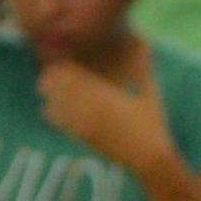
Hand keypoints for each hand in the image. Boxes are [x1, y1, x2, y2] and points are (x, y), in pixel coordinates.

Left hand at [32, 51, 172, 171]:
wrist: (147, 159)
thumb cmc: (152, 125)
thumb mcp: (149, 94)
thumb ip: (144, 69)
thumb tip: (147, 42)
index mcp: (105, 94)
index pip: (74, 74)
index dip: (62, 65)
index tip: (60, 58)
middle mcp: (90, 108)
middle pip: (59, 87)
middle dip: (52, 78)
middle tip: (50, 71)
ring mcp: (83, 124)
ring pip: (54, 104)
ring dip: (50, 94)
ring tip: (48, 88)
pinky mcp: (81, 138)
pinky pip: (58, 123)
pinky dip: (52, 113)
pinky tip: (49, 107)